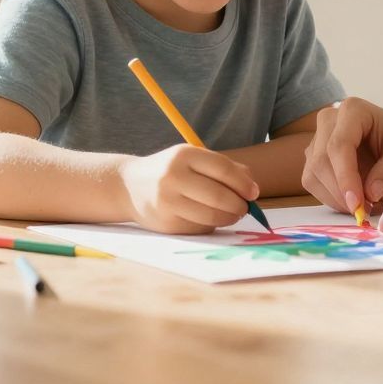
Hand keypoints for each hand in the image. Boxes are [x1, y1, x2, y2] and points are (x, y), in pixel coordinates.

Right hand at [118, 144, 258, 234]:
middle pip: (218, 196)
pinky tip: (212, 219)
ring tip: (234, 214)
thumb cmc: (171, 170)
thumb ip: (223, 167)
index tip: (254, 192)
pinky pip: (199, 228)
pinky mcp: (166, 223)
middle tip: (245, 208)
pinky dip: (212, 225)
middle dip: (239, 205)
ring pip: (211, 216)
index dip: (243, 183)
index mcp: (184, 155)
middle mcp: (173, 177)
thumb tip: (252, 185)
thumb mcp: (192, 159)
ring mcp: (167, 201)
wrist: (129, 186)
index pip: (223, 169)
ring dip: (229, 218)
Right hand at [301, 98, 382, 218]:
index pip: (339, 146)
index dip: (345, 178)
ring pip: (313, 175)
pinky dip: (332, 199)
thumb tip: (371, 194)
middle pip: (321, 161)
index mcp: (353, 110)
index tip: (357, 204)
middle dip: (340, 192)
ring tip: (367, 206)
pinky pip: (313, 183)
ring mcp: (318, 139)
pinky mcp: (314, 158)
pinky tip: (356, 201)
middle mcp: (329, 120)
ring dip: (336, 198)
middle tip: (365, 212)